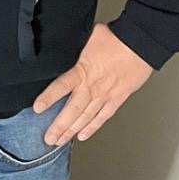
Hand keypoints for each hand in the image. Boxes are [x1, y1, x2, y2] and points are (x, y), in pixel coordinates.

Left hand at [34, 23, 152, 144]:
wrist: (141, 45)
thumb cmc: (117, 39)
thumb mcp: (87, 38)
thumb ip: (73, 47)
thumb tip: (62, 44)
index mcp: (82, 71)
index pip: (61, 87)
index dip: (49, 98)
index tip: (37, 108)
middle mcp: (91, 87)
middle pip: (72, 111)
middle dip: (59, 127)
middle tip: (48, 138)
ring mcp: (104, 95)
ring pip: (85, 118)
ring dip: (71, 131)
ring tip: (60, 141)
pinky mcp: (117, 99)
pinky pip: (102, 117)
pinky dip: (92, 128)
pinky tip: (82, 135)